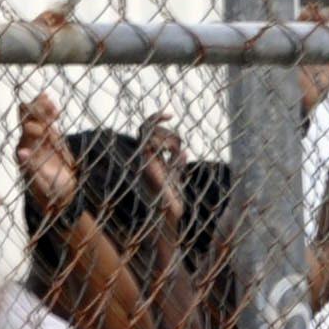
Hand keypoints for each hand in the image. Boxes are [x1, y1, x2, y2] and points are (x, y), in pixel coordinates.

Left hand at [15, 94, 78, 219]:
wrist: (60, 196)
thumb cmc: (50, 191)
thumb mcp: (41, 182)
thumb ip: (32, 166)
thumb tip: (21, 152)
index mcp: (23, 150)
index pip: (25, 129)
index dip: (34, 123)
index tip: (45, 127)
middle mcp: (28, 141)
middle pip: (27, 116)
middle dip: (38, 109)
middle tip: (51, 108)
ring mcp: (39, 138)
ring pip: (38, 115)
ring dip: (44, 107)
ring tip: (54, 106)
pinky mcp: (50, 138)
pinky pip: (49, 121)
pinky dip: (51, 112)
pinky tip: (55, 107)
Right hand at [139, 114, 185, 229]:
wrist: (168, 213)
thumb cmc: (171, 198)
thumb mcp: (176, 176)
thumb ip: (177, 164)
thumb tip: (185, 153)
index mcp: (149, 156)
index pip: (147, 130)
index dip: (156, 118)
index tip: (170, 115)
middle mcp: (143, 156)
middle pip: (149, 128)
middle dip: (167, 132)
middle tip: (178, 147)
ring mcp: (144, 160)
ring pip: (150, 134)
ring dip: (168, 138)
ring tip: (177, 153)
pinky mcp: (147, 165)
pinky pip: (150, 144)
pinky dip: (165, 144)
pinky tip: (175, 152)